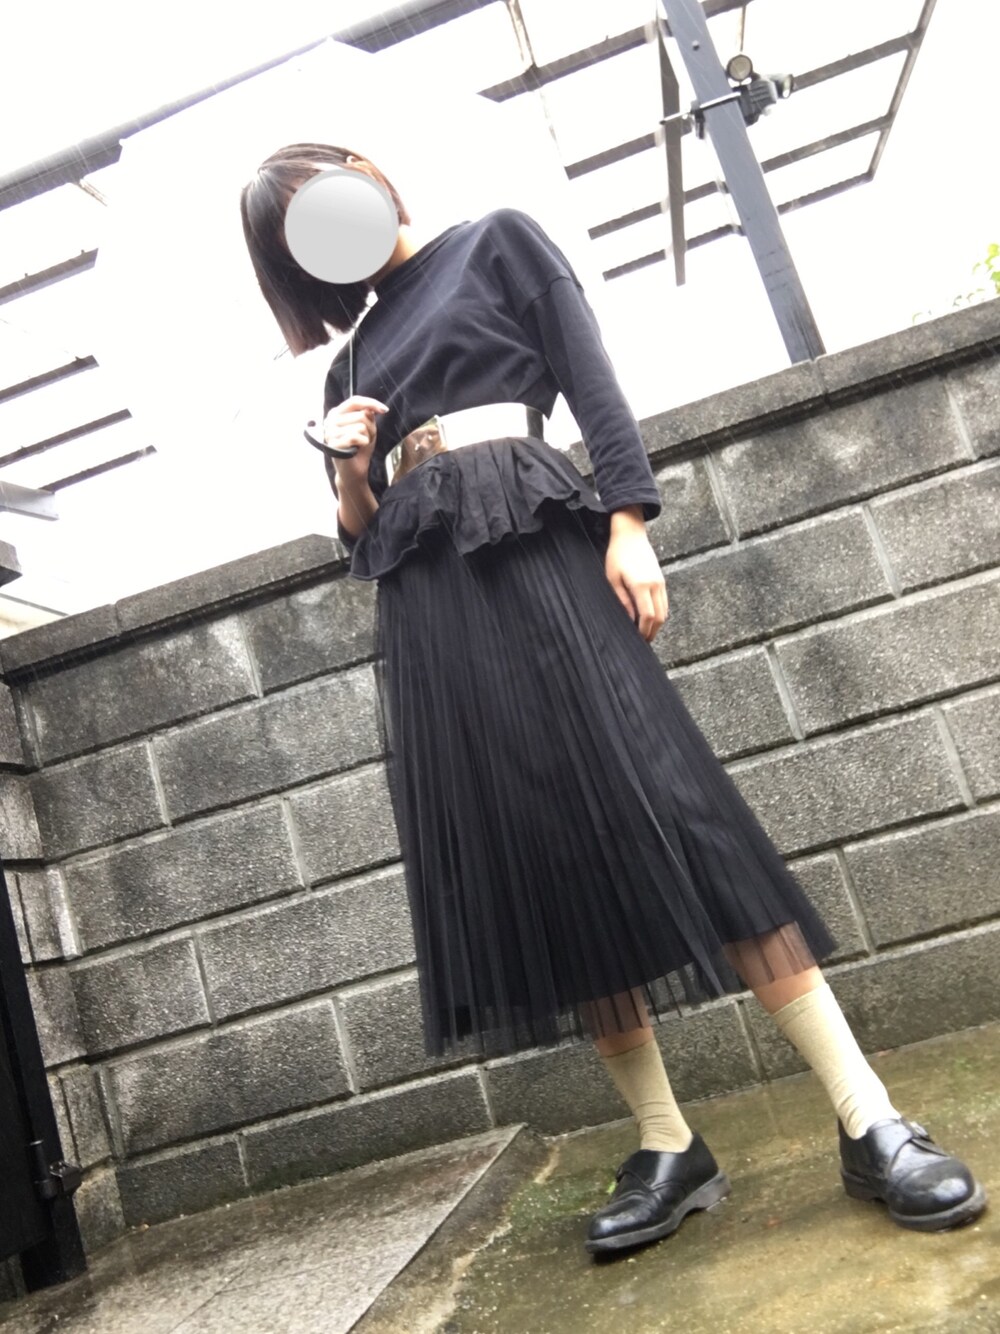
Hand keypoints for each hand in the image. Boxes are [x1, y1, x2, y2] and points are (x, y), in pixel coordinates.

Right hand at [323, 396, 387, 481]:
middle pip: (361, 415)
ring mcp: (330, 432)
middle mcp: (330, 420)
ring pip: (360, 426)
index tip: (384, 410)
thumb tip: (370, 409)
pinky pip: (356, 436)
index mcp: (337, 413)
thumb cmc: (360, 448)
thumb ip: (367, 415)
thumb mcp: (367, 428)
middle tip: (365, 438)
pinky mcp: (333, 444)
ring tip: (360, 445)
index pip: (354, 401)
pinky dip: (363, 443)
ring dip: (367, 437)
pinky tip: (357, 449)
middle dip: (370, 428)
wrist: (355, 470)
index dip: (371, 403)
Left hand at [605, 513, 667, 642]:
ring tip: (646, 631)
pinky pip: (664, 601)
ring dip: (657, 623)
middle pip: (660, 616)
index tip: (638, 639)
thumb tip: (629, 619)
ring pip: (664, 610)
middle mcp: (655, 585)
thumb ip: (622, 600)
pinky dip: (660, 613)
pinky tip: (650, 617)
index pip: (647, 615)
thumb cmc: (617, 555)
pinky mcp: (662, 579)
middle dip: (653, 631)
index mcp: (641, 585)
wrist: (630, 534)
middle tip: (644, 640)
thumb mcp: (613, 579)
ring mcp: (660, 582)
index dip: (644, 630)